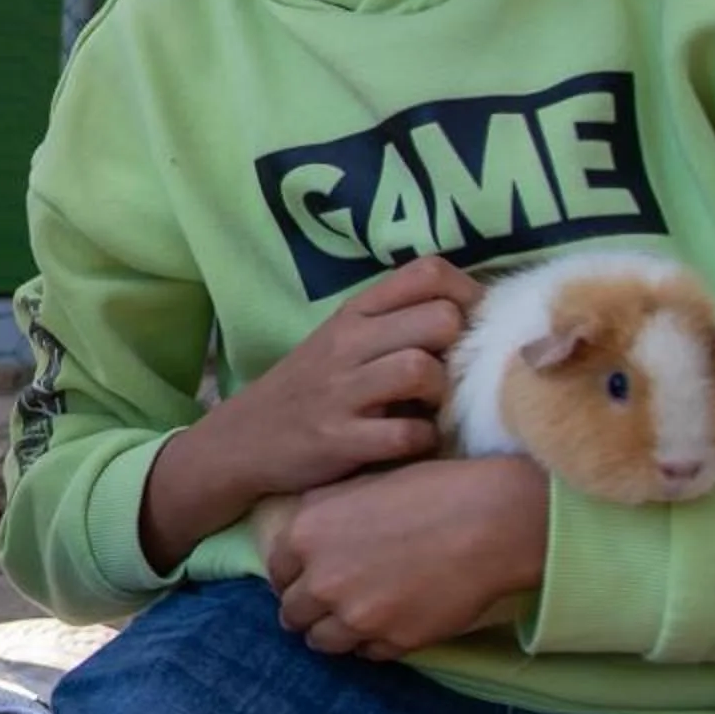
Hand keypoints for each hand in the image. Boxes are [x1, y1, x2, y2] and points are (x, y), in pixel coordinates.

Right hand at [141, 256, 481, 571]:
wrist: (240, 440)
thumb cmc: (307, 389)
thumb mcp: (340, 340)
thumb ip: (394, 323)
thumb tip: (471, 317)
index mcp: (353, 313)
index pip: (427, 272)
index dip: (468, 293)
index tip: (474, 325)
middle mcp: (347, 343)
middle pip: (439, 318)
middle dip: (461, 348)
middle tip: (452, 373)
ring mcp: (341, 391)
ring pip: (421, 370)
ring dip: (441, 394)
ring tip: (429, 408)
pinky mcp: (339, 438)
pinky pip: (406, 434)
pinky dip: (421, 441)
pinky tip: (411, 442)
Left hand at [258, 454, 549, 659]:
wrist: (489, 521)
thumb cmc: (427, 491)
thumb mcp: (358, 484)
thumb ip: (319, 511)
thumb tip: (301, 532)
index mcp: (306, 537)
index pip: (277, 573)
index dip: (291, 577)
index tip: (304, 579)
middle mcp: (322, 582)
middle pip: (293, 614)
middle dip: (307, 610)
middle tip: (327, 604)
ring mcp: (357, 617)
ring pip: (323, 642)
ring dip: (333, 632)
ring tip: (353, 619)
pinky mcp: (394, 641)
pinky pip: (368, 653)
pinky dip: (373, 641)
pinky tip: (390, 622)